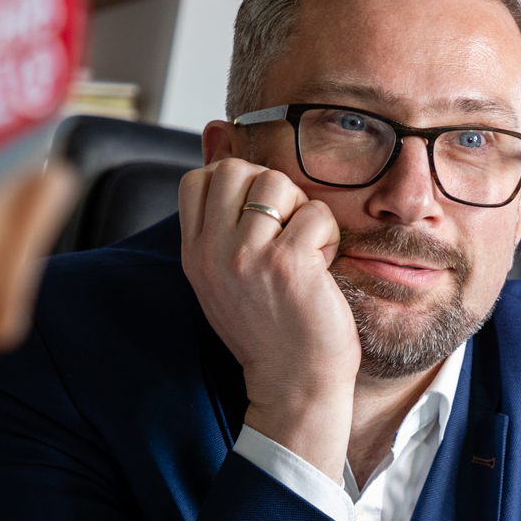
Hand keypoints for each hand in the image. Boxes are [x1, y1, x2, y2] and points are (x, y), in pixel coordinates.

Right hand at [179, 159, 357, 481]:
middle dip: (271, 191)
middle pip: (236, 169)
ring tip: (305, 253)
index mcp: (193, 254)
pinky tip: (321, 270)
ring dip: (303, 213)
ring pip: (278, 183)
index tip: (260, 221)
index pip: (199, 178)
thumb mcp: (226, 275)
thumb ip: (220, 220)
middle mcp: (211, 252)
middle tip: (286, 234)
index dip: (236, 185)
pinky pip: (315, 213)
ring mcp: (247, 257)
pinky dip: (327, 236)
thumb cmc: (270, 328)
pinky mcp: (288, 265)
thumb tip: (216, 134)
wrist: (294, 386)